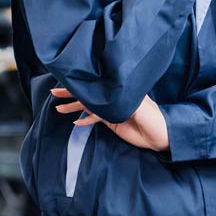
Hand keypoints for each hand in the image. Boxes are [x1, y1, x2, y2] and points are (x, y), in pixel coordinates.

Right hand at [53, 89, 169, 151]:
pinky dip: (86, 119)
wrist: (161, 135)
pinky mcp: (113, 122)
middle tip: (55, 93)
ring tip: (59, 108)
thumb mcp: (139, 107)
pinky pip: (96, 119)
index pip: (97, 84)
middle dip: (72, 94)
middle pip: (90, 94)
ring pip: (89, 106)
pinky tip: (76, 122)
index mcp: (121, 90)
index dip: (83, 82)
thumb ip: (122, 101)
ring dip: (74, 107)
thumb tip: (106, 97)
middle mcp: (115, 97)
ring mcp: (113, 110)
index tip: (67, 79)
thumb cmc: (154, 117)